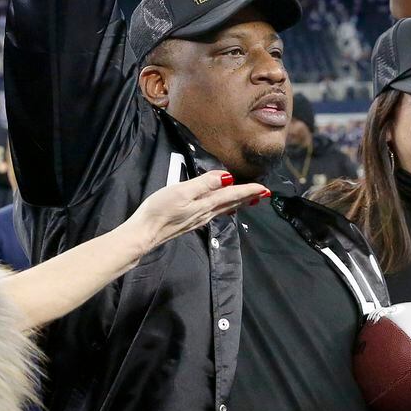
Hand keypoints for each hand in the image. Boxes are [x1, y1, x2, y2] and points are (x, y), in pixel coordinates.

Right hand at [128, 170, 268, 253]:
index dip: (248, 190)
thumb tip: (227, 177)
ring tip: (250, 199)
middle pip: (232, 203)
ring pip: (225, 208)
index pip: (232, 194)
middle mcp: (206, 213)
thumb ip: (205, 184)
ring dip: (239, 202)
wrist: (145, 233)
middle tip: (264, 194)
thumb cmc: (160, 210)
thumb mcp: (182, 191)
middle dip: (248, 197)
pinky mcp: (190, 222)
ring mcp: (198, 219)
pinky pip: (215, 213)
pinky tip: (224, 209)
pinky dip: (225, 208)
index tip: (265, 188)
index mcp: (206, 204)